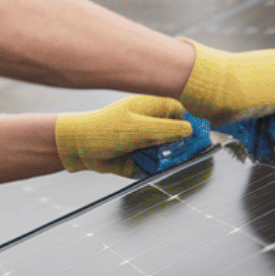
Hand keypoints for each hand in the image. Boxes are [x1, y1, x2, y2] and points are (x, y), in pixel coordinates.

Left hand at [56, 96, 194, 176]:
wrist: (78, 148)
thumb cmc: (104, 131)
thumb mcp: (139, 129)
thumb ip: (166, 130)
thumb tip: (190, 131)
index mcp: (150, 107)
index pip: (179, 112)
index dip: (188, 123)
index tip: (197, 137)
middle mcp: (149, 123)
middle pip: (176, 134)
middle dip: (180, 145)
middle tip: (182, 154)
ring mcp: (144, 140)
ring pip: (167, 151)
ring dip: (166, 158)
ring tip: (155, 159)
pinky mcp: (139, 157)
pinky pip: (154, 164)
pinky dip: (154, 167)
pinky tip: (147, 166)